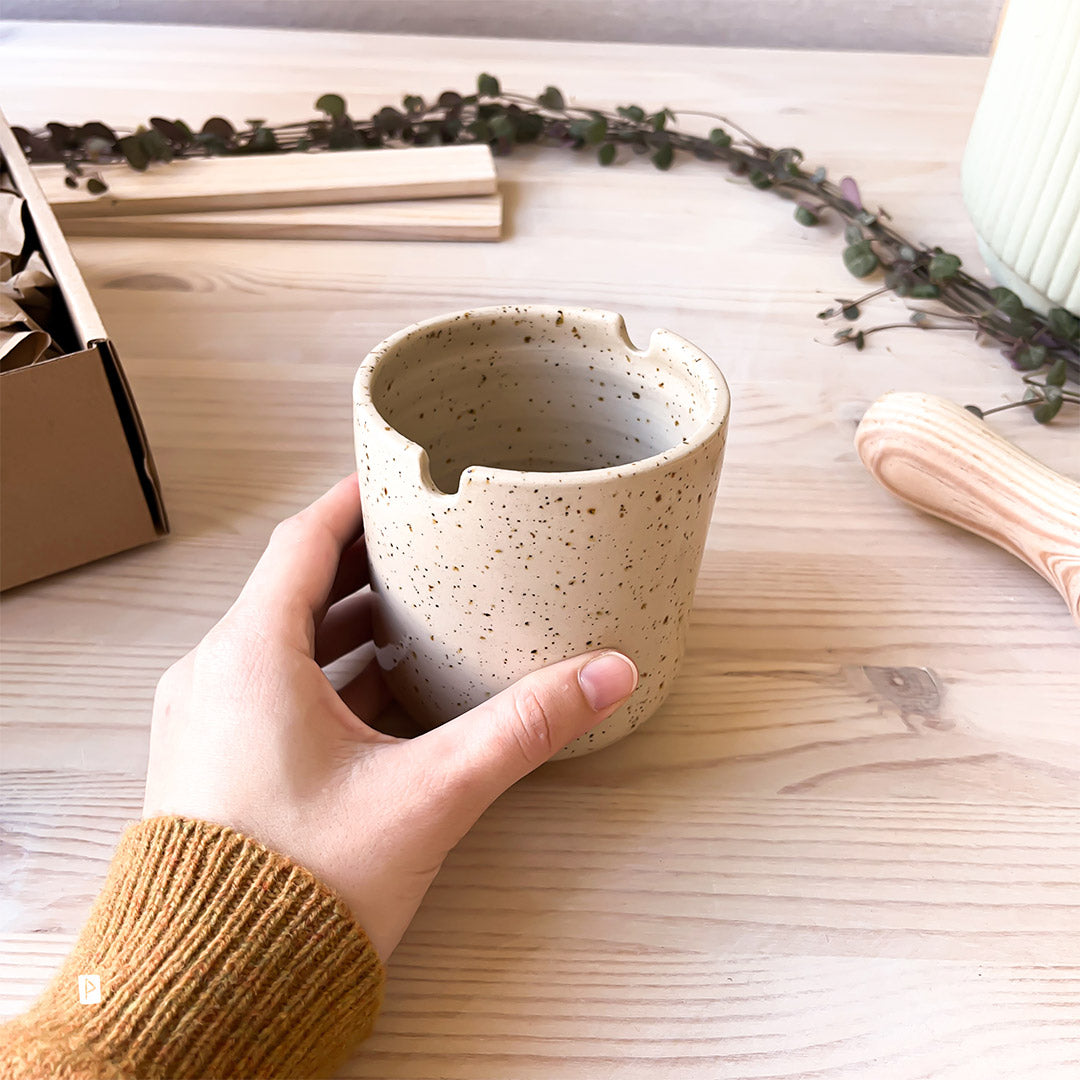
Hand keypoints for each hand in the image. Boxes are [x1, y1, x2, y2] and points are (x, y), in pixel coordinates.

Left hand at [142, 475, 637, 960]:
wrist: (210, 990)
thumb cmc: (296, 891)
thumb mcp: (427, 794)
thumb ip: (521, 728)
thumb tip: (604, 677)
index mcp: (252, 658)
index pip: (302, 541)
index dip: (351, 503)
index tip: (391, 480)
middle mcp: (215, 676)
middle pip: (291, 587)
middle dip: (359, 565)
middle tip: (418, 547)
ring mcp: (206, 721)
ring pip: (278, 641)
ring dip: (341, 624)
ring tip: (409, 616)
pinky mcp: (212, 762)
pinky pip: (267, 688)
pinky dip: (320, 674)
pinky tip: (375, 695)